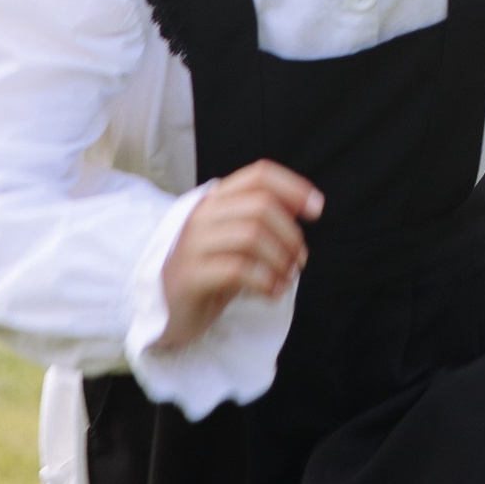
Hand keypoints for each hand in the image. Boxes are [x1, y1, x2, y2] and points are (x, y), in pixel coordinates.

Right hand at [157, 160, 322, 348]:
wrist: (167, 309)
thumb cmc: (210, 271)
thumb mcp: (237, 240)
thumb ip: (262, 220)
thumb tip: (304, 207)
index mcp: (216, 199)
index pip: (259, 174)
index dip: (293, 187)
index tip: (317, 210)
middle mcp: (202, 215)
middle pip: (261, 206)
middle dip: (290, 234)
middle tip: (299, 260)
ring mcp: (192, 244)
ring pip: (251, 235)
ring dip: (280, 259)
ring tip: (287, 279)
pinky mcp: (189, 275)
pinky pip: (237, 269)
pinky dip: (265, 281)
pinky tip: (272, 292)